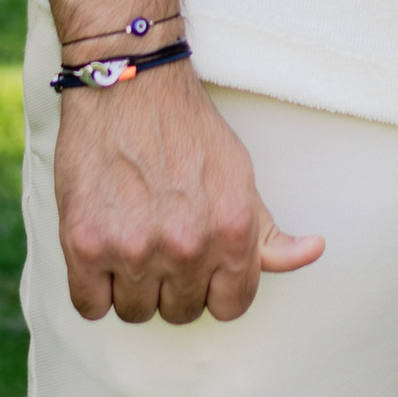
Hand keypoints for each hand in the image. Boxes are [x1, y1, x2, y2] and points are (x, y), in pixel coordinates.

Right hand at [55, 64, 324, 324]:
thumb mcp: (241, 176)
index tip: (200, 267)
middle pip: (181, 312)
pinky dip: (94, 289)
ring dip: (132, 287)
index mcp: (233, 231)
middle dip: (173, 284)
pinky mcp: (84, 245)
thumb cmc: (186, 128)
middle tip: (162, 242)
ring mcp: (134, 249)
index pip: (231, 307)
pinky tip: (101, 255)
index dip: (215, 289)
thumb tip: (312, 251)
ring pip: (136, 312)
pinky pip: (90, 307)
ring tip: (131, 241)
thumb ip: (269, 231)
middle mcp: (187, 247)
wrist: (128, 84)